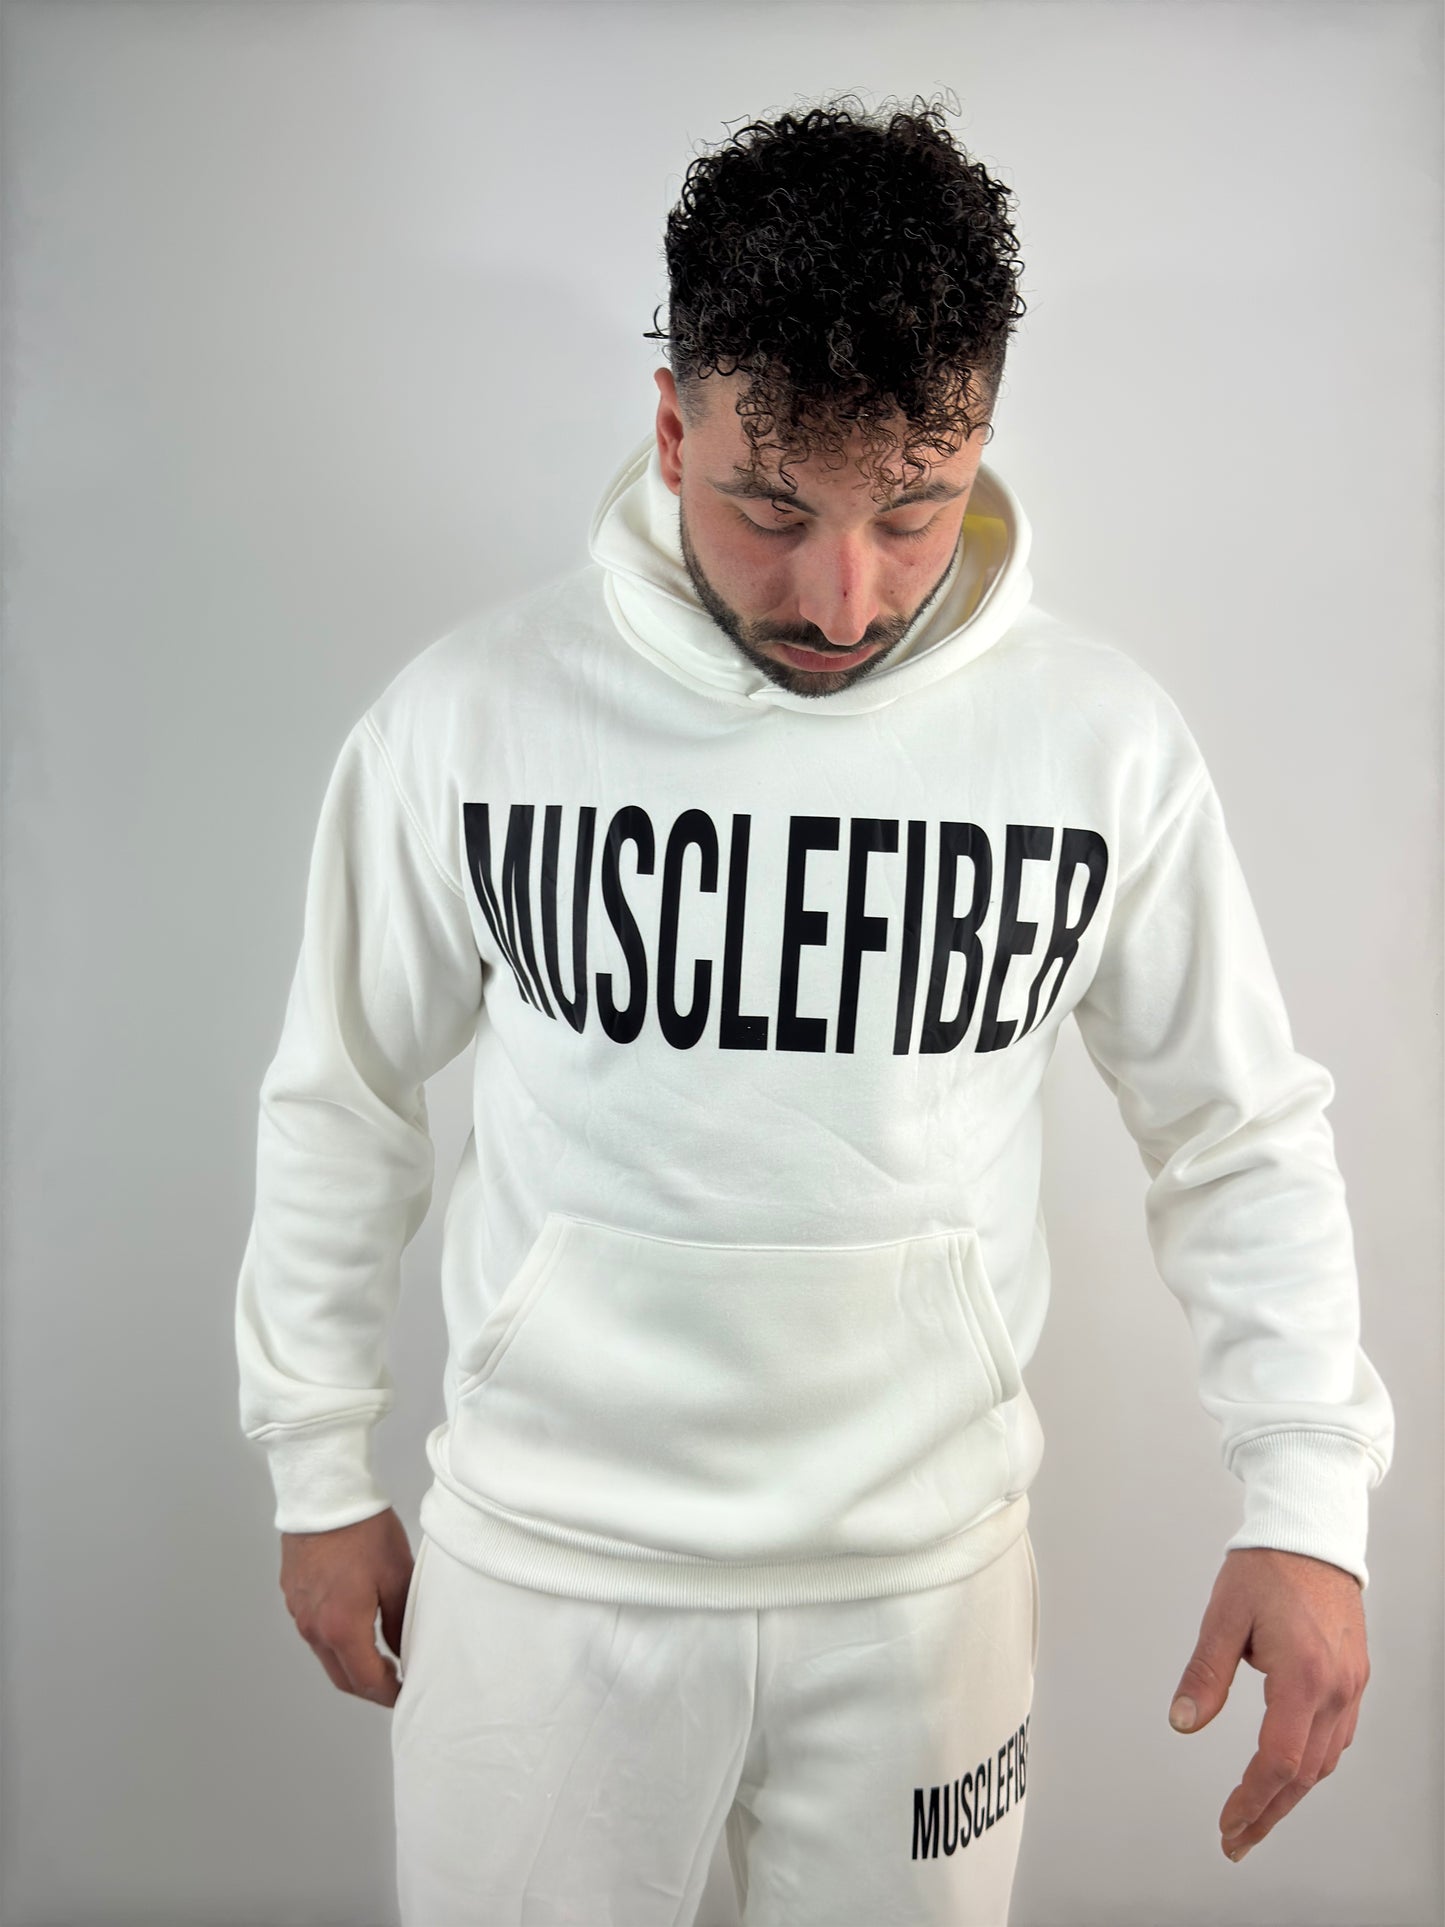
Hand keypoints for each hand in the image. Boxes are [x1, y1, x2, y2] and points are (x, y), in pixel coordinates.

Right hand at [280, 1508, 413, 1706]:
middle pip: (341, 1677)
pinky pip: (314, 1630)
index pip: (366, 1682)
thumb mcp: (398, 1576)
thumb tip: (404, 1653)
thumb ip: (401, 1623)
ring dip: (351, 1662)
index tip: (406, 1692)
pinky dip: (335, 1639)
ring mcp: (298, 1613)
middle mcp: (314, 1628)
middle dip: (369, 1687)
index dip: (388, 1694)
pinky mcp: (292, 1596)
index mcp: (341, 1628)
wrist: (324, 1494)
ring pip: (326, 1655)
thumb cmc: (365, 1531)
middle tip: (394, 1682)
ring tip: (380, 1654)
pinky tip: (355, 1623)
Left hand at [1168, 1546, 1367, 1860]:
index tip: (1228, 1823)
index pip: (1278, 1760)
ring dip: (1291, 1793)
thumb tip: (1184, 1720)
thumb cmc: (1268, 1566)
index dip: (1251, 1799)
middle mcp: (1335, 1688)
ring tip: (1258, 1814)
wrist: (1312, 1532)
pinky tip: (1290, 1770)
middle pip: (1305, 1773)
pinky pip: (1338, 1736)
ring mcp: (1350, 1684)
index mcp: (1303, 1676)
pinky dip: (1312, 1762)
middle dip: (1268, 1812)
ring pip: (1326, 1760)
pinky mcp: (1354, 1676)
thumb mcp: (1224, 1616)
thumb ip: (1204, 1673)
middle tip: (1236, 1838)